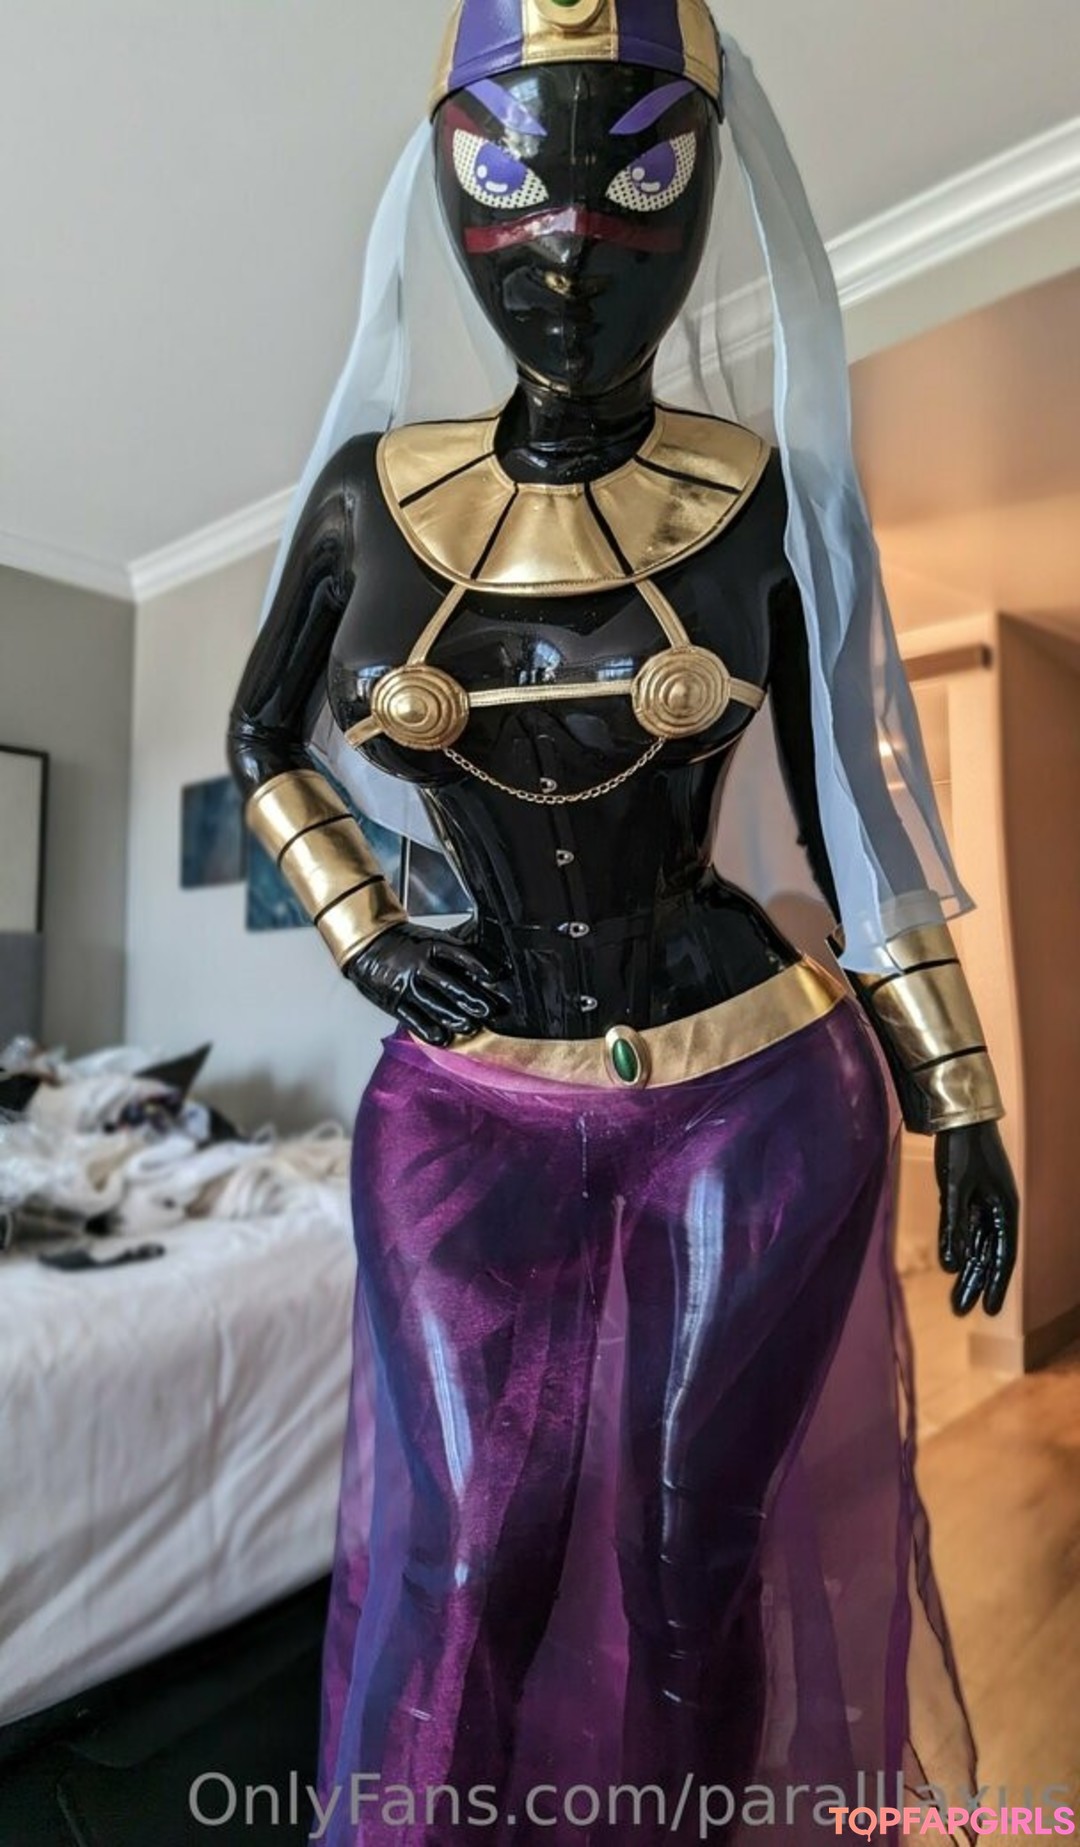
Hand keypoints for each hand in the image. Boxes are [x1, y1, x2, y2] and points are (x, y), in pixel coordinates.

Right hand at [345, 924, 508, 1046]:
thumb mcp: (431, 938)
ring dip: (453, 1017)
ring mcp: (406, 985)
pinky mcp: (394, 1002)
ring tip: (470, 1026)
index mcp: (431, 945)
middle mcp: (419, 965)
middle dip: (471, 999)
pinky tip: (442, 1038)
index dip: (478, 965)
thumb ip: (456, 950)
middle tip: (488, 1010)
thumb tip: (487, 962)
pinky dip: (427, 1030)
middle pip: (449, 985)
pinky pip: (412, 1019)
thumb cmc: (404, 943)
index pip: (459, 954)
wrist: (367, 944)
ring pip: (433, 1005)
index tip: (495, 976)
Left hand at [934, 1121, 1018, 1317]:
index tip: (989, 1310)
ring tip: (955, 1300)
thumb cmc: (962, 1150)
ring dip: (965, 1270)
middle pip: (987, 1254)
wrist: (957, 1115)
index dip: (996, 1284)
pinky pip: (961, 1228)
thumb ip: (954, 1226)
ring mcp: (980, 1203)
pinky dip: (956, 1245)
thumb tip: (953, 1266)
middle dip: (975, 1283)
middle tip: (960, 1311)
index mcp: (1005, 1209)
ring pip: (974, 1244)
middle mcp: (996, 1210)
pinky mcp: (963, 1195)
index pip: (1002, 1255)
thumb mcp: (955, 1190)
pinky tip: (951, 1265)